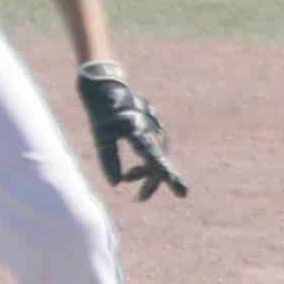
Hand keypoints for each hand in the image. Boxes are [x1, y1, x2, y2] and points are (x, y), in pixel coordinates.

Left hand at [75, 61, 187, 199]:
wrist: (105, 85)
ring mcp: (155, 124)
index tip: (182, 192)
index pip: (154, 159)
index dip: (167, 176)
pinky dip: (147, 158)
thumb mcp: (100, 137)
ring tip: (128, 178)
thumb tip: (116, 184)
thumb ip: (109, 160)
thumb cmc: (101, 112)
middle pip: (158, 160)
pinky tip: (135, 165)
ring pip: (158, 153)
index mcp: (137, 131)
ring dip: (146, 170)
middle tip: (139, 199)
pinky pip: (156, 145)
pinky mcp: (154, 123)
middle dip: (150, 181)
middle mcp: (151, 127)